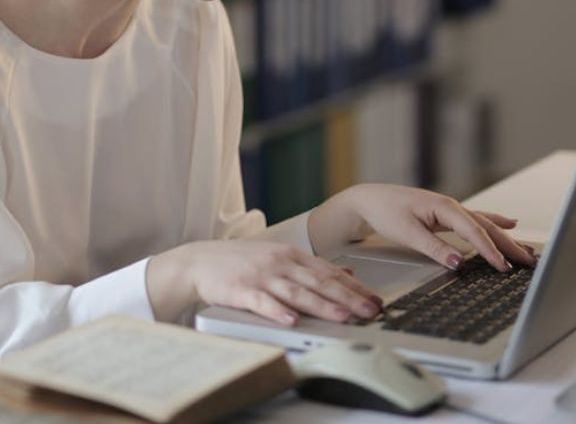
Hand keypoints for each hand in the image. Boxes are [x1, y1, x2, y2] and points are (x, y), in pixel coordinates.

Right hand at [146, 239, 382, 325]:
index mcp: (291, 255)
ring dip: (322, 305)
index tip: (375, 299)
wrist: (200, 261)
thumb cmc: (242, 261)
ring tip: (342, 317)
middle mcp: (280, 263)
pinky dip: (278, 311)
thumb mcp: (280, 256)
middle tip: (370, 310)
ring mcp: (261, 276)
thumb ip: (313, 265)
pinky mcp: (241, 290)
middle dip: (348, 297)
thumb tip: (348, 269)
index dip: (355, 286)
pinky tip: (291, 320)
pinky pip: (262, 302)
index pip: (329, 271)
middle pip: (319, 282)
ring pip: (297, 292)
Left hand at [309, 184, 537, 271]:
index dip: (490, 251)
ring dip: (505, 237)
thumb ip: (434, 248)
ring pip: (484, 224)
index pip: (473, 231)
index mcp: (444, 207)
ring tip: (526, 249)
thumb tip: (458, 262)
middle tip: (529, 261)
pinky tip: (509, 223)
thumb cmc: (385, 211)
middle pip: (486, 227)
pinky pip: (476, 220)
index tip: (503, 267)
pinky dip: (494, 223)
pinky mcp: (446, 215)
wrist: (369, 200)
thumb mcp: (407, 233)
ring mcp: (450, 210)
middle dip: (508, 244)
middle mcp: (451, 206)